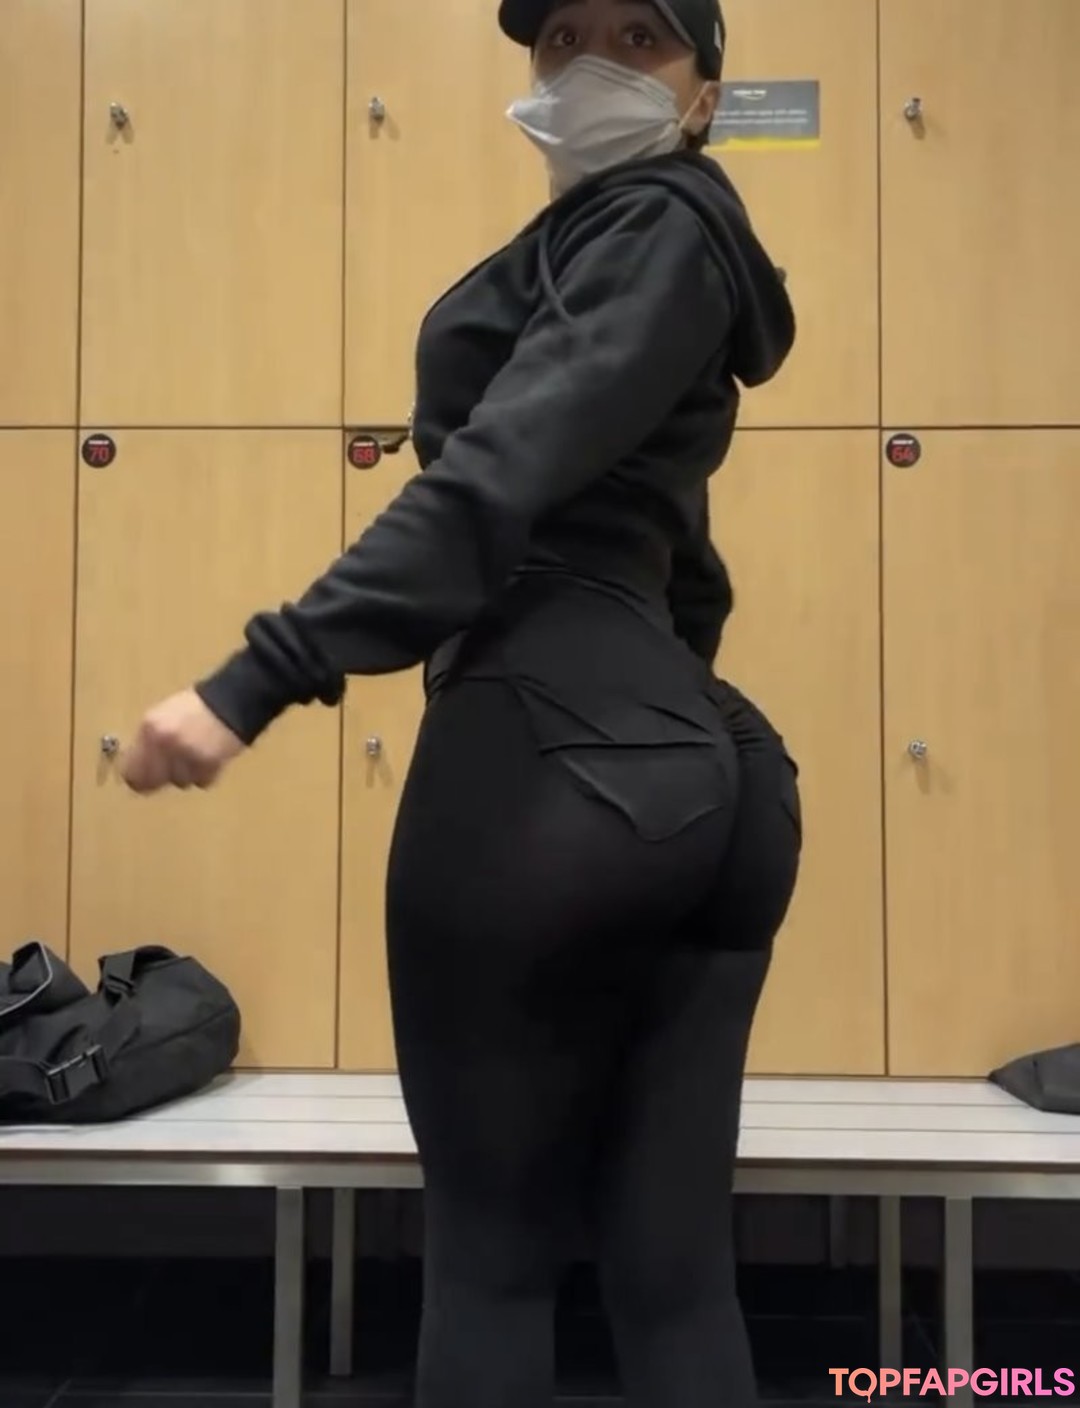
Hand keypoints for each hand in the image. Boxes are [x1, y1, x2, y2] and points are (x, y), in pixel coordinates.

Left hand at [120, 688, 244, 793]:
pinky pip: (201, 781)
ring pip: (179, 782)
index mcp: (150, 729)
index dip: (136, 777)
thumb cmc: (193, 708)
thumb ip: (147, 740)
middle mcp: (165, 744)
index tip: (142, 779)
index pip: (131, 770)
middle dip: (159, 779)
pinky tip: (209, 757)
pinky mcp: (209, 764)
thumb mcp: (162, 717)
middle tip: (169, 773)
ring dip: (185, 774)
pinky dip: (205, 774)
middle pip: (152, 781)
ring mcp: (187, 755)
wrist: (230, 701)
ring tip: (195, 755)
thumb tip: (136, 765)